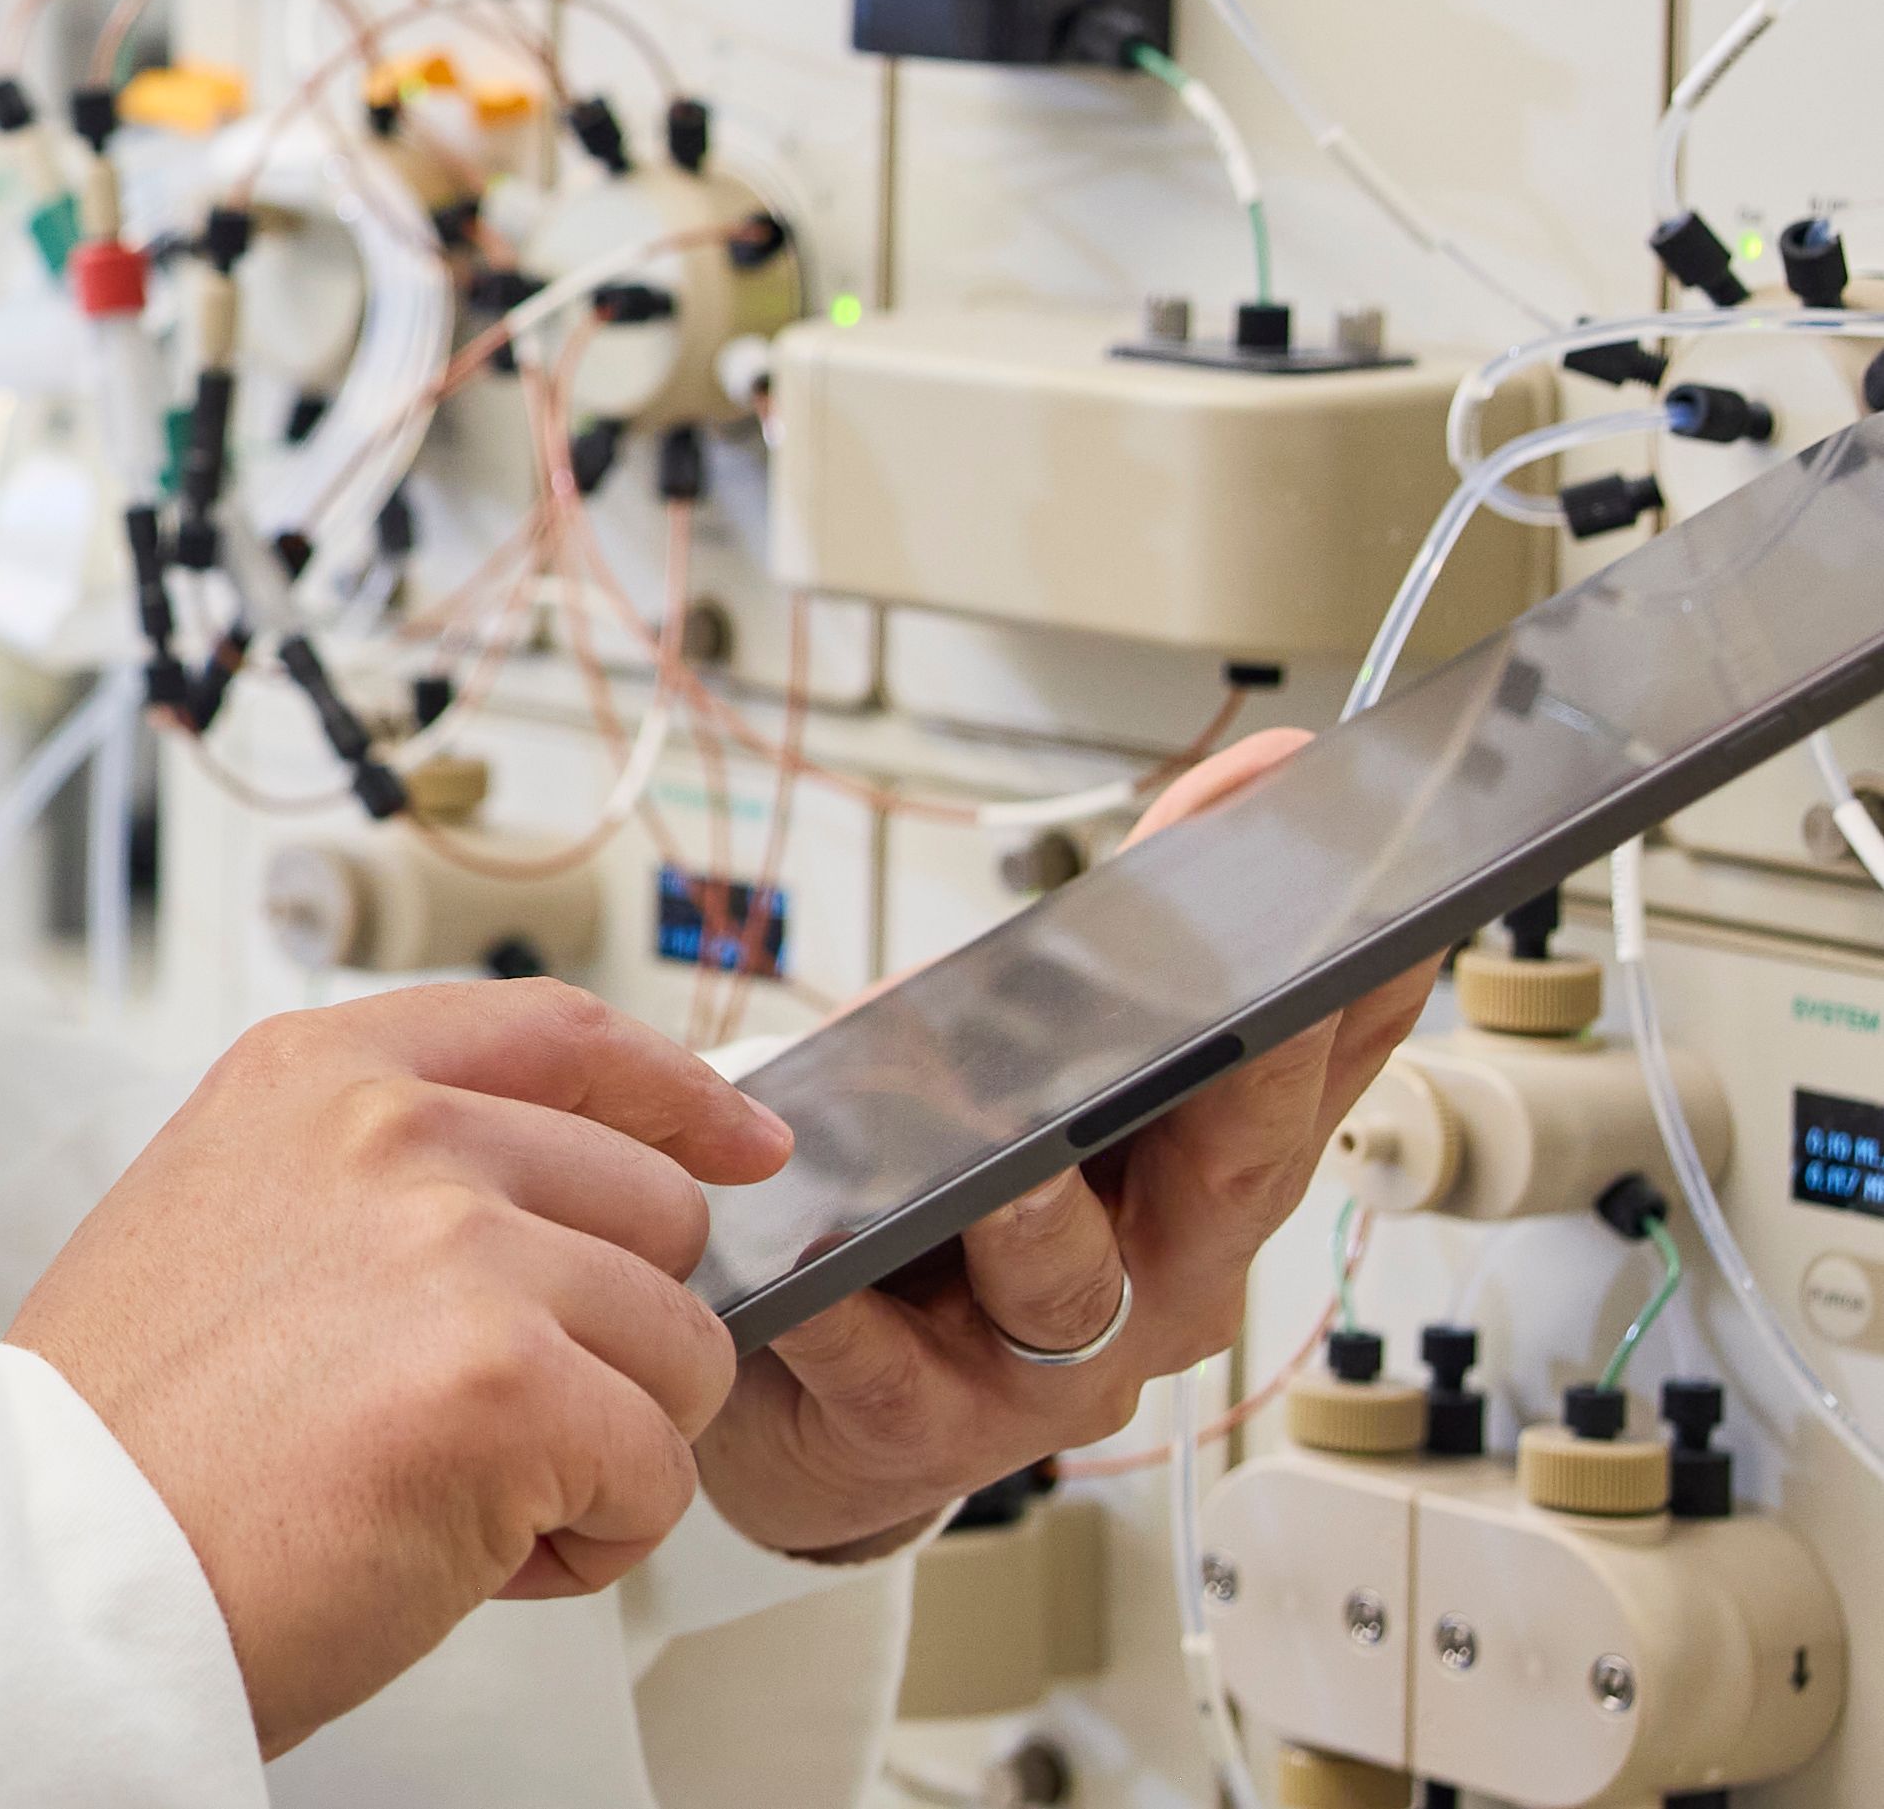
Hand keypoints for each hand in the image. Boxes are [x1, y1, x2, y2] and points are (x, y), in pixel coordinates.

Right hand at [17, 975, 780, 1750]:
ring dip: (601, 1449)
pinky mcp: (512, 1383)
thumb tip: (553, 1202)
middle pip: (654, 1212)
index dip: (671, 1090)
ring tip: (453, 1490)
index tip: (739, 1142)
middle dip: (612, 1336)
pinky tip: (463, 1548)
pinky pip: (659, 1478)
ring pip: (680, 1355)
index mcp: (313, 1079)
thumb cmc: (131, 1437)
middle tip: (482, 1419)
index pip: (553, 1031)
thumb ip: (371, 1176)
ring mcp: (459, 1248)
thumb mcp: (218, 1217)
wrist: (59, 1569)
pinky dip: (587, 1544)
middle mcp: (392, 1133)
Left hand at [689, 729, 1441, 1565]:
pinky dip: (852, 1312)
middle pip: (1236, 1177)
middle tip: (1256, 1003)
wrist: (825, 1403)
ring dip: (1040, 1215)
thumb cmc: (945, 1218)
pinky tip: (813, 1262)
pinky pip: (889, 1366)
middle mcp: (1162, 1281)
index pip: (1313, 1079)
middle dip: (1253, 1083)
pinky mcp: (923, 1427)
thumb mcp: (1023, 1071)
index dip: (1367, 999)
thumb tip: (1237, 790)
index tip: (1402, 903)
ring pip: (1071, 1285)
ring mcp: (1053, 1367)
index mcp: (1203, 1191)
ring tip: (1001, 1163)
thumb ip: (1103, 951)